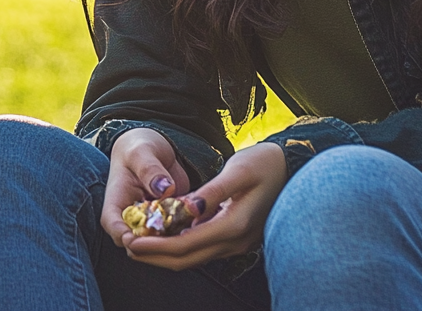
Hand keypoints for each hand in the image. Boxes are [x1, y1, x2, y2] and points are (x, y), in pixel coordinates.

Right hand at [101, 128, 191, 246]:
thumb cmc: (139, 147)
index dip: (127, 237)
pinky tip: (199, 213)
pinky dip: (189, 227)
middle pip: (139, 242)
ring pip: (162, 241)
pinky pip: (178, 232)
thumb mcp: (141, 152)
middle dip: (158, 242)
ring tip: (192, 215)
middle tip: (179, 226)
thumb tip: (165, 189)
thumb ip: (150, 169)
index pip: (114, 227)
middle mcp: (132, 217)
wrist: (153, 148)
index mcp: (116, 202)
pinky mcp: (170, 221)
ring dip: (176, 235)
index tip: (146, 235)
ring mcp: (152, 222)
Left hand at [122, 142, 287, 271]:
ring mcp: (237, 241)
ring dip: (166, 252)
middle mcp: (235, 240)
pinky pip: (204, 246)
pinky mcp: (236, 235)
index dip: (156, 246)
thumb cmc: (264, 164)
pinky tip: (166, 232)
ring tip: (140, 242)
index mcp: (234, 225)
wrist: (293, 168)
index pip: (186, 244)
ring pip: (195, 255)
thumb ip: (212, 192)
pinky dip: (181, 243)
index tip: (131, 242)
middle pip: (188, 258)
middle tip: (128, 247)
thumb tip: (187, 208)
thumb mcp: (237, 170)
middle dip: (156, 256)